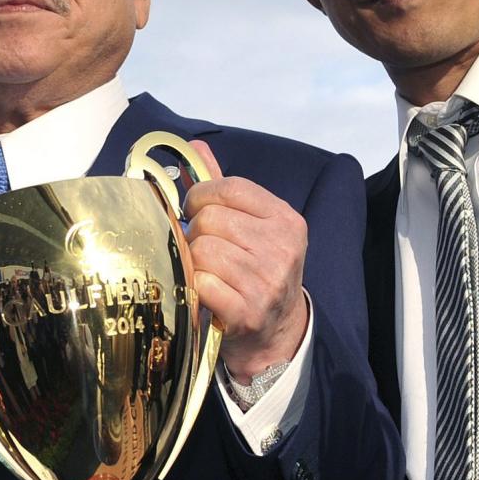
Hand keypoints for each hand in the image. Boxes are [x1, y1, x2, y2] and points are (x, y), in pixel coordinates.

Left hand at [183, 140, 309, 379]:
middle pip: (209, 219)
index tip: (196, 210)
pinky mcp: (247, 311)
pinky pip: (201, 283)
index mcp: (285, 220)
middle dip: (195, 233)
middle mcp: (282, 248)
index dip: (201, 196)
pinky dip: (195, 287)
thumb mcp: (253, 227)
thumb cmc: (257, 271)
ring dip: (192, 262)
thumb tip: (195, 147)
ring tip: (204, 271)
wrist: (275, 333)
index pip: (229, 188)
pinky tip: (206, 292)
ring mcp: (267, 281)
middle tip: (202, 248)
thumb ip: (224, 188)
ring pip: (202, 250)